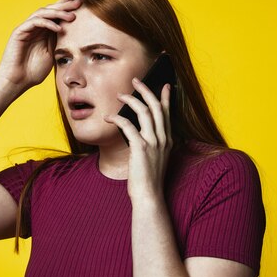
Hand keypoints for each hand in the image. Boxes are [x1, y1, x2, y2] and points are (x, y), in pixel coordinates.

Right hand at [0, 0, 80, 89]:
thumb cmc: (33, 71)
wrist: (18, 81)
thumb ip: (58, 41)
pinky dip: (47, 23)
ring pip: (42, 13)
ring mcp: (26, 28)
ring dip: (58, 13)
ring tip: (71, 16)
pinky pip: (34, 22)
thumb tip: (72, 30)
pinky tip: (58, 28)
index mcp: (43, 31)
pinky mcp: (19, 32)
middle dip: (65, 4)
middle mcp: (34, 27)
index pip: (55, 14)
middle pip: (50, 10)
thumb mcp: (52, 54)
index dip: (66, 5)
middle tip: (78, 0)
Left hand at [104, 78, 172, 199]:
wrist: (149, 195)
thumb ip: (151, 144)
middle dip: (146, 90)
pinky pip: (128, 125)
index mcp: (167, 140)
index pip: (167, 113)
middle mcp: (163, 138)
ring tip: (120, 95)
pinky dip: (117, 118)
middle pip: (156, 106)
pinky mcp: (141, 147)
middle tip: (136, 80)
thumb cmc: (148, 179)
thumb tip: (139, 133)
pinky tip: (109, 117)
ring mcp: (153, 142)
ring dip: (131, 100)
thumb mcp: (154, 158)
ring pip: (144, 111)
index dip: (165, 97)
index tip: (165, 84)